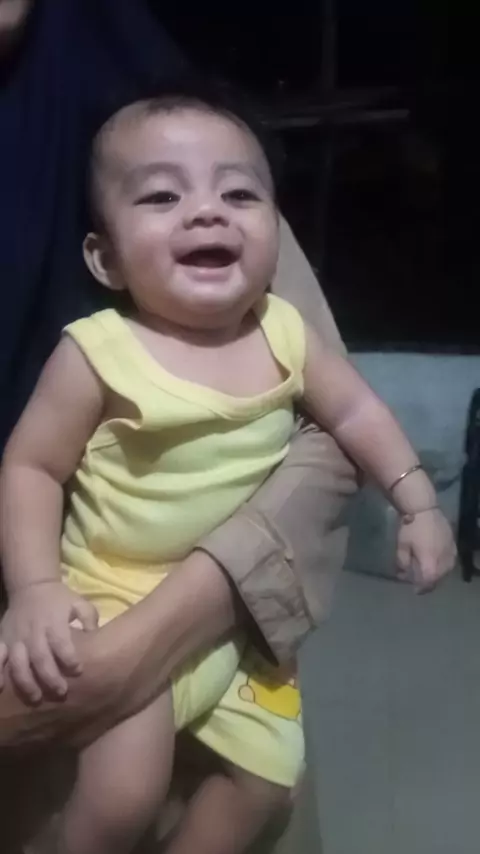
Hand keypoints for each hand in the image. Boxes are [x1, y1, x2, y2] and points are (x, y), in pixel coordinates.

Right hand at [0, 581, 97, 701]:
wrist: (31, 586)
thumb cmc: (58, 598)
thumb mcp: (78, 602)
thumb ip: (88, 617)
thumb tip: (94, 634)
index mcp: (53, 622)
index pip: (61, 643)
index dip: (69, 659)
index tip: (79, 670)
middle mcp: (33, 632)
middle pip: (40, 658)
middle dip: (50, 678)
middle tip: (62, 692)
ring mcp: (16, 638)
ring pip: (18, 664)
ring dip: (27, 683)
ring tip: (37, 698)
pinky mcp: (3, 640)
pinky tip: (3, 687)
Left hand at [396, 508, 456, 593]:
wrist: (423, 507)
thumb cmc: (410, 527)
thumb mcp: (402, 546)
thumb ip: (403, 563)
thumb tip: (403, 573)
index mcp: (430, 562)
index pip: (428, 581)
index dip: (422, 588)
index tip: (415, 590)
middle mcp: (443, 559)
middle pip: (438, 578)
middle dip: (428, 582)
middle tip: (419, 582)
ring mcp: (451, 551)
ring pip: (446, 570)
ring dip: (437, 575)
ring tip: (428, 573)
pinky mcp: (453, 543)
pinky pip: (451, 560)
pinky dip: (444, 566)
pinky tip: (436, 563)